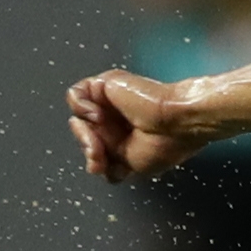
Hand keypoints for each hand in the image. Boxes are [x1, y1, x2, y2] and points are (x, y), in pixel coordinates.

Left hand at [65, 71, 205, 182]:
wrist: (176, 122)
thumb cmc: (166, 143)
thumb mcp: (130, 165)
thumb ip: (107, 163)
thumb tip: (92, 165)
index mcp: (124, 138)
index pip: (94, 149)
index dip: (94, 159)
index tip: (101, 164)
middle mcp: (116, 119)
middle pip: (83, 134)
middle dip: (88, 146)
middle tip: (99, 152)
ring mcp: (109, 102)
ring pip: (77, 116)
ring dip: (84, 131)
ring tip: (99, 136)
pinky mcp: (105, 84)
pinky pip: (75, 95)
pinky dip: (81, 107)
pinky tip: (98, 115)